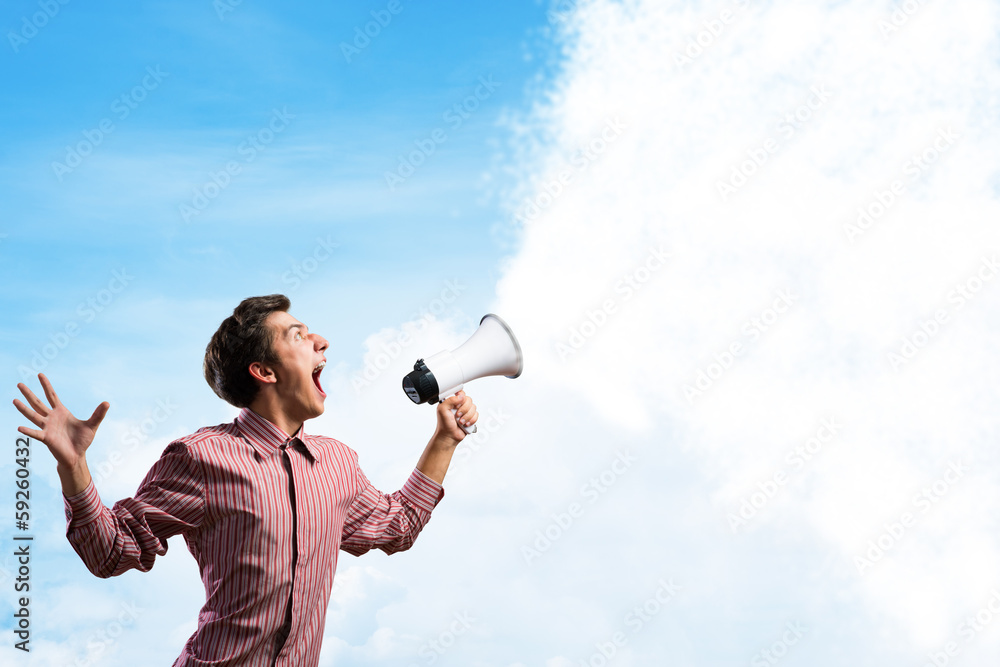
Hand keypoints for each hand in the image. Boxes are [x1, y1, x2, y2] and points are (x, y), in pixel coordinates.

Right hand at [14, 374, 108, 490]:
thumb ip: (98, 414)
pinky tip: (19, 428)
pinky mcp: (46, 438)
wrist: (77, 456)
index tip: (39, 374)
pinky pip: (36, 434)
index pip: (52, 395)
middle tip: (19, 384)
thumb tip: (107, 402)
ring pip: (33, 416)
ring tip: (14, 400)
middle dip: (29, 394)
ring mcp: (47, 428)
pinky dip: (28, 431)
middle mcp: (51, 418)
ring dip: (24, 409)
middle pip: (38, 403)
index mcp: (61, 412)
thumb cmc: (82, 440)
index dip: (46, 385)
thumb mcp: (93, 425)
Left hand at [434, 390, 477, 443]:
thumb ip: (450, 400)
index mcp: (452, 401)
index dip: (461, 398)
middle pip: (469, 400)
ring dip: (467, 416)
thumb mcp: (442, 410)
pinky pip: (476, 415)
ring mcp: (465, 411)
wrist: (449, 436)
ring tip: (460, 421)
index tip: (457, 405)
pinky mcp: (471, 417)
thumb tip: (461, 396)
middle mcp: (459, 405)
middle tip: (457, 415)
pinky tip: (465, 424)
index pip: (461, 392)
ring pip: (474, 407)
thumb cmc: (444, 424)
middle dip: (464, 409)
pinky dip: (471, 420)